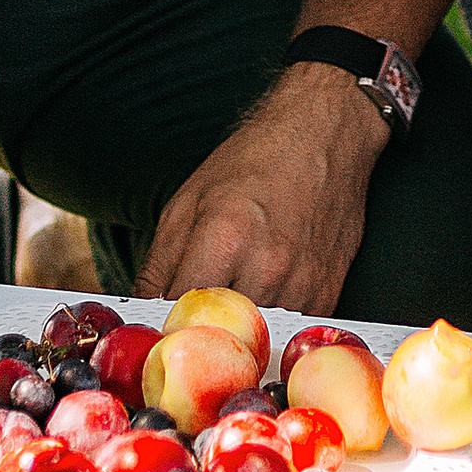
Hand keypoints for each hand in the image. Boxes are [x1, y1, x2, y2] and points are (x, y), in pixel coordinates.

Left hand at [139, 61, 386, 309]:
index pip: (178, 310)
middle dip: (200, 328)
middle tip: (194, 314)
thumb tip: (144, 312)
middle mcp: (267, 265)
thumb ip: (159, 264)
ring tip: (234, 295)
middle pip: (218, 332)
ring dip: (239, 327)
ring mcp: (302, 283)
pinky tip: (266, 291)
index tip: (159, 322)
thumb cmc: (254, 162)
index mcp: (225, 237)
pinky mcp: (327, 292)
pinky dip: (272, 322)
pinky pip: (287, 330)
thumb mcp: (188, 201)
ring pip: (255, 336)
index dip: (163, 320)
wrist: (324, 135)